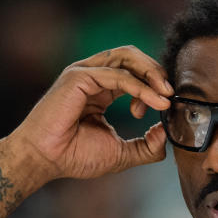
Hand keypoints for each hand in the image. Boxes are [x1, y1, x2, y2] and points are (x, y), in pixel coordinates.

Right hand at [8, 46, 172, 178]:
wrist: (46, 160)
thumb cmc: (75, 156)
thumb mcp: (121, 153)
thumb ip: (146, 145)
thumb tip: (168, 134)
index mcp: (101, 89)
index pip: (134, 72)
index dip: (153, 86)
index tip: (163, 108)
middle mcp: (93, 76)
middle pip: (132, 57)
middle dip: (156, 72)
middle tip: (172, 93)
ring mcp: (84, 73)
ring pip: (126, 57)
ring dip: (151, 73)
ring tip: (166, 94)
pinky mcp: (78, 76)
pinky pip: (117, 75)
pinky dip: (140, 87)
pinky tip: (153, 103)